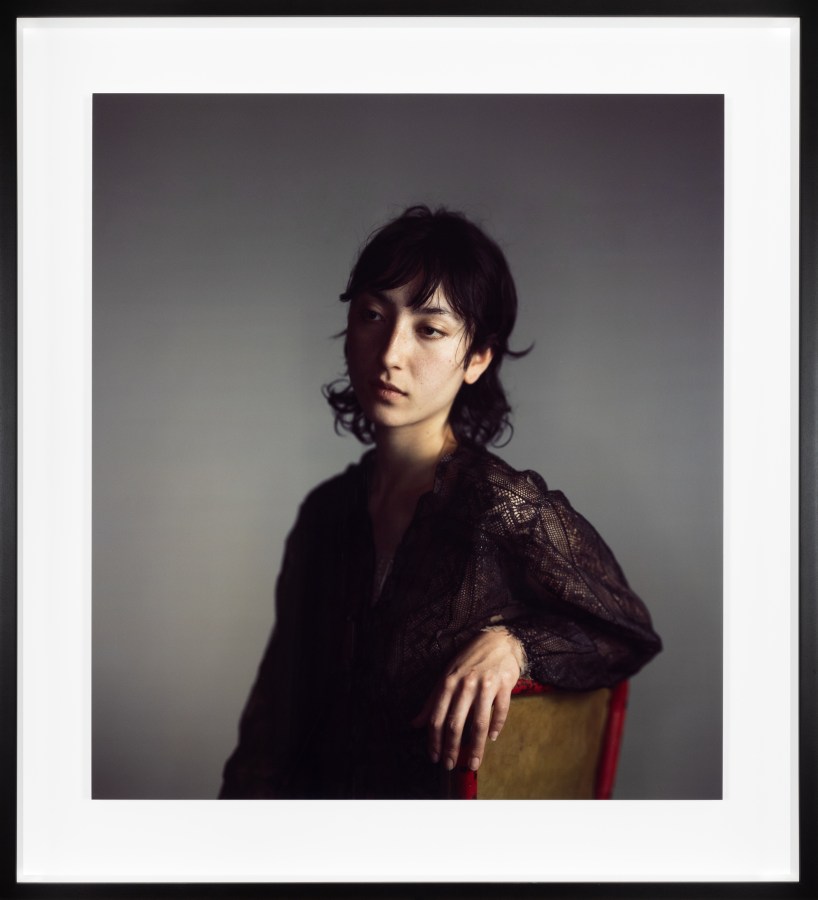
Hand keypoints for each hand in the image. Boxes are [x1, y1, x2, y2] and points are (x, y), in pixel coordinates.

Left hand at [411, 628, 524, 772]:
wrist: (497, 640)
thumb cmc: (469, 661)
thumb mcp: (447, 677)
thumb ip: (432, 701)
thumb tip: (414, 724)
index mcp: (448, 683)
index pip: (437, 717)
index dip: (434, 740)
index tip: (434, 757)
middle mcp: (465, 684)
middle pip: (455, 723)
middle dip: (452, 748)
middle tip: (451, 765)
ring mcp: (485, 685)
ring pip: (479, 723)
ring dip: (476, 747)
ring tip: (474, 763)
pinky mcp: (504, 685)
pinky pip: (500, 711)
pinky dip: (496, 727)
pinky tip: (493, 738)